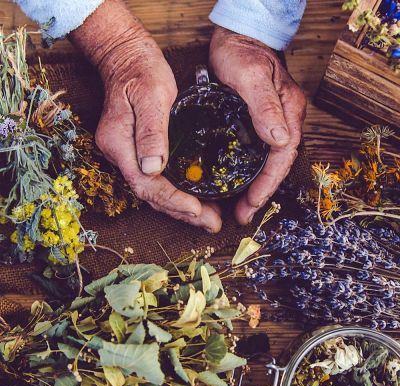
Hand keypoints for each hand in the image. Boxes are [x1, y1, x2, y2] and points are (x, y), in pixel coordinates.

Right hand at [70, 0, 221, 232]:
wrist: (126, 59)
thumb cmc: (141, 73)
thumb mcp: (151, 96)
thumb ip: (151, 132)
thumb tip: (152, 168)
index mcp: (120, 144)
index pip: (145, 184)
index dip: (172, 200)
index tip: (197, 210)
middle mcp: (122, 155)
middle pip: (150, 195)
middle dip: (182, 212)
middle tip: (212, 223)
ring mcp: (129, 155)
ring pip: (155, 191)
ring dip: (181, 208)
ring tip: (209, 219)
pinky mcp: (140, 152)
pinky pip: (158, 181)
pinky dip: (177, 194)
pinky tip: (195, 200)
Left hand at [210, 27, 306, 224]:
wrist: (238, 37)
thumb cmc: (243, 53)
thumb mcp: (251, 77)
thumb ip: (266, 107)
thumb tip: (280, 140)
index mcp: (288, 113)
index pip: (282, 156)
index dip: (268, 183)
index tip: (251, 203)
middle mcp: (284, 121)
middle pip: (277, 165)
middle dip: (261, 192)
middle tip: (242, 215)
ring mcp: (273, 123)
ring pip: (268, 162)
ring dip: (255, 187)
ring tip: (239, 208)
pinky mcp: (259, 123)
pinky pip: (257, 154)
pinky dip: (249, 172)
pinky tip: (236, 182)